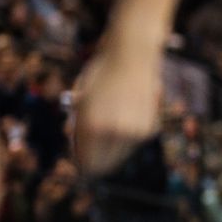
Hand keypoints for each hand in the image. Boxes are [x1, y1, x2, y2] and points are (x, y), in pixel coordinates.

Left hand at [71, 41, 161, 176]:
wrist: (132, 55)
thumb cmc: (101, 74)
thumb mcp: (80, 99)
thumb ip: (76, 124)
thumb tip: (73, 141)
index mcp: (91, 126)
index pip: (85, 162)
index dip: (80, 161)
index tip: (79, 157)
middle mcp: (113, 133)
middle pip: (102, 165)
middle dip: (96, 158)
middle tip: (91, 146)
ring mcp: (133, 133)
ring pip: (118, 155)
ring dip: (111, 146)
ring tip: (108, 121)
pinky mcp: (148, 129)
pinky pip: (132, 143)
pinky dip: (126, 136)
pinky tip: (124, 114)